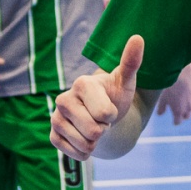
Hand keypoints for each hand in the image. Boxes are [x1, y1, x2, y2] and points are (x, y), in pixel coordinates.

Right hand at [53, 35, 144, 158]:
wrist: (102, 115)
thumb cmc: (115, 95)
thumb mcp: (125, 80)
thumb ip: (131, 61)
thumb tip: (138, 37)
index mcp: (81, 83)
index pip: (104, 114)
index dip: (112, 115)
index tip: (109, 107)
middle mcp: (63, 99)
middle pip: (93, 132)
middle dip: (104, 129)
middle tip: (101, 119)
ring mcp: (56, 117)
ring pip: (84, 144)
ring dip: (95, 142)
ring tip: (93, 127)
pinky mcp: (52, 135)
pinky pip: (73, 153)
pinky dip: (85, 152)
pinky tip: (84, 139)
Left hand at [158, 62, 190, 124]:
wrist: (180, 75)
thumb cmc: (169, 87)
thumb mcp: (162, 98)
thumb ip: (162, 108)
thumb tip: (160, 114)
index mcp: (178, 112)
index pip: (178, 122)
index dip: (175, 120)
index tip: (174, 119)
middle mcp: (188, 109)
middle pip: (187, 116)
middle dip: (183, 114)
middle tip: (179, 108)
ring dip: (190, 105)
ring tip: (185, 99)